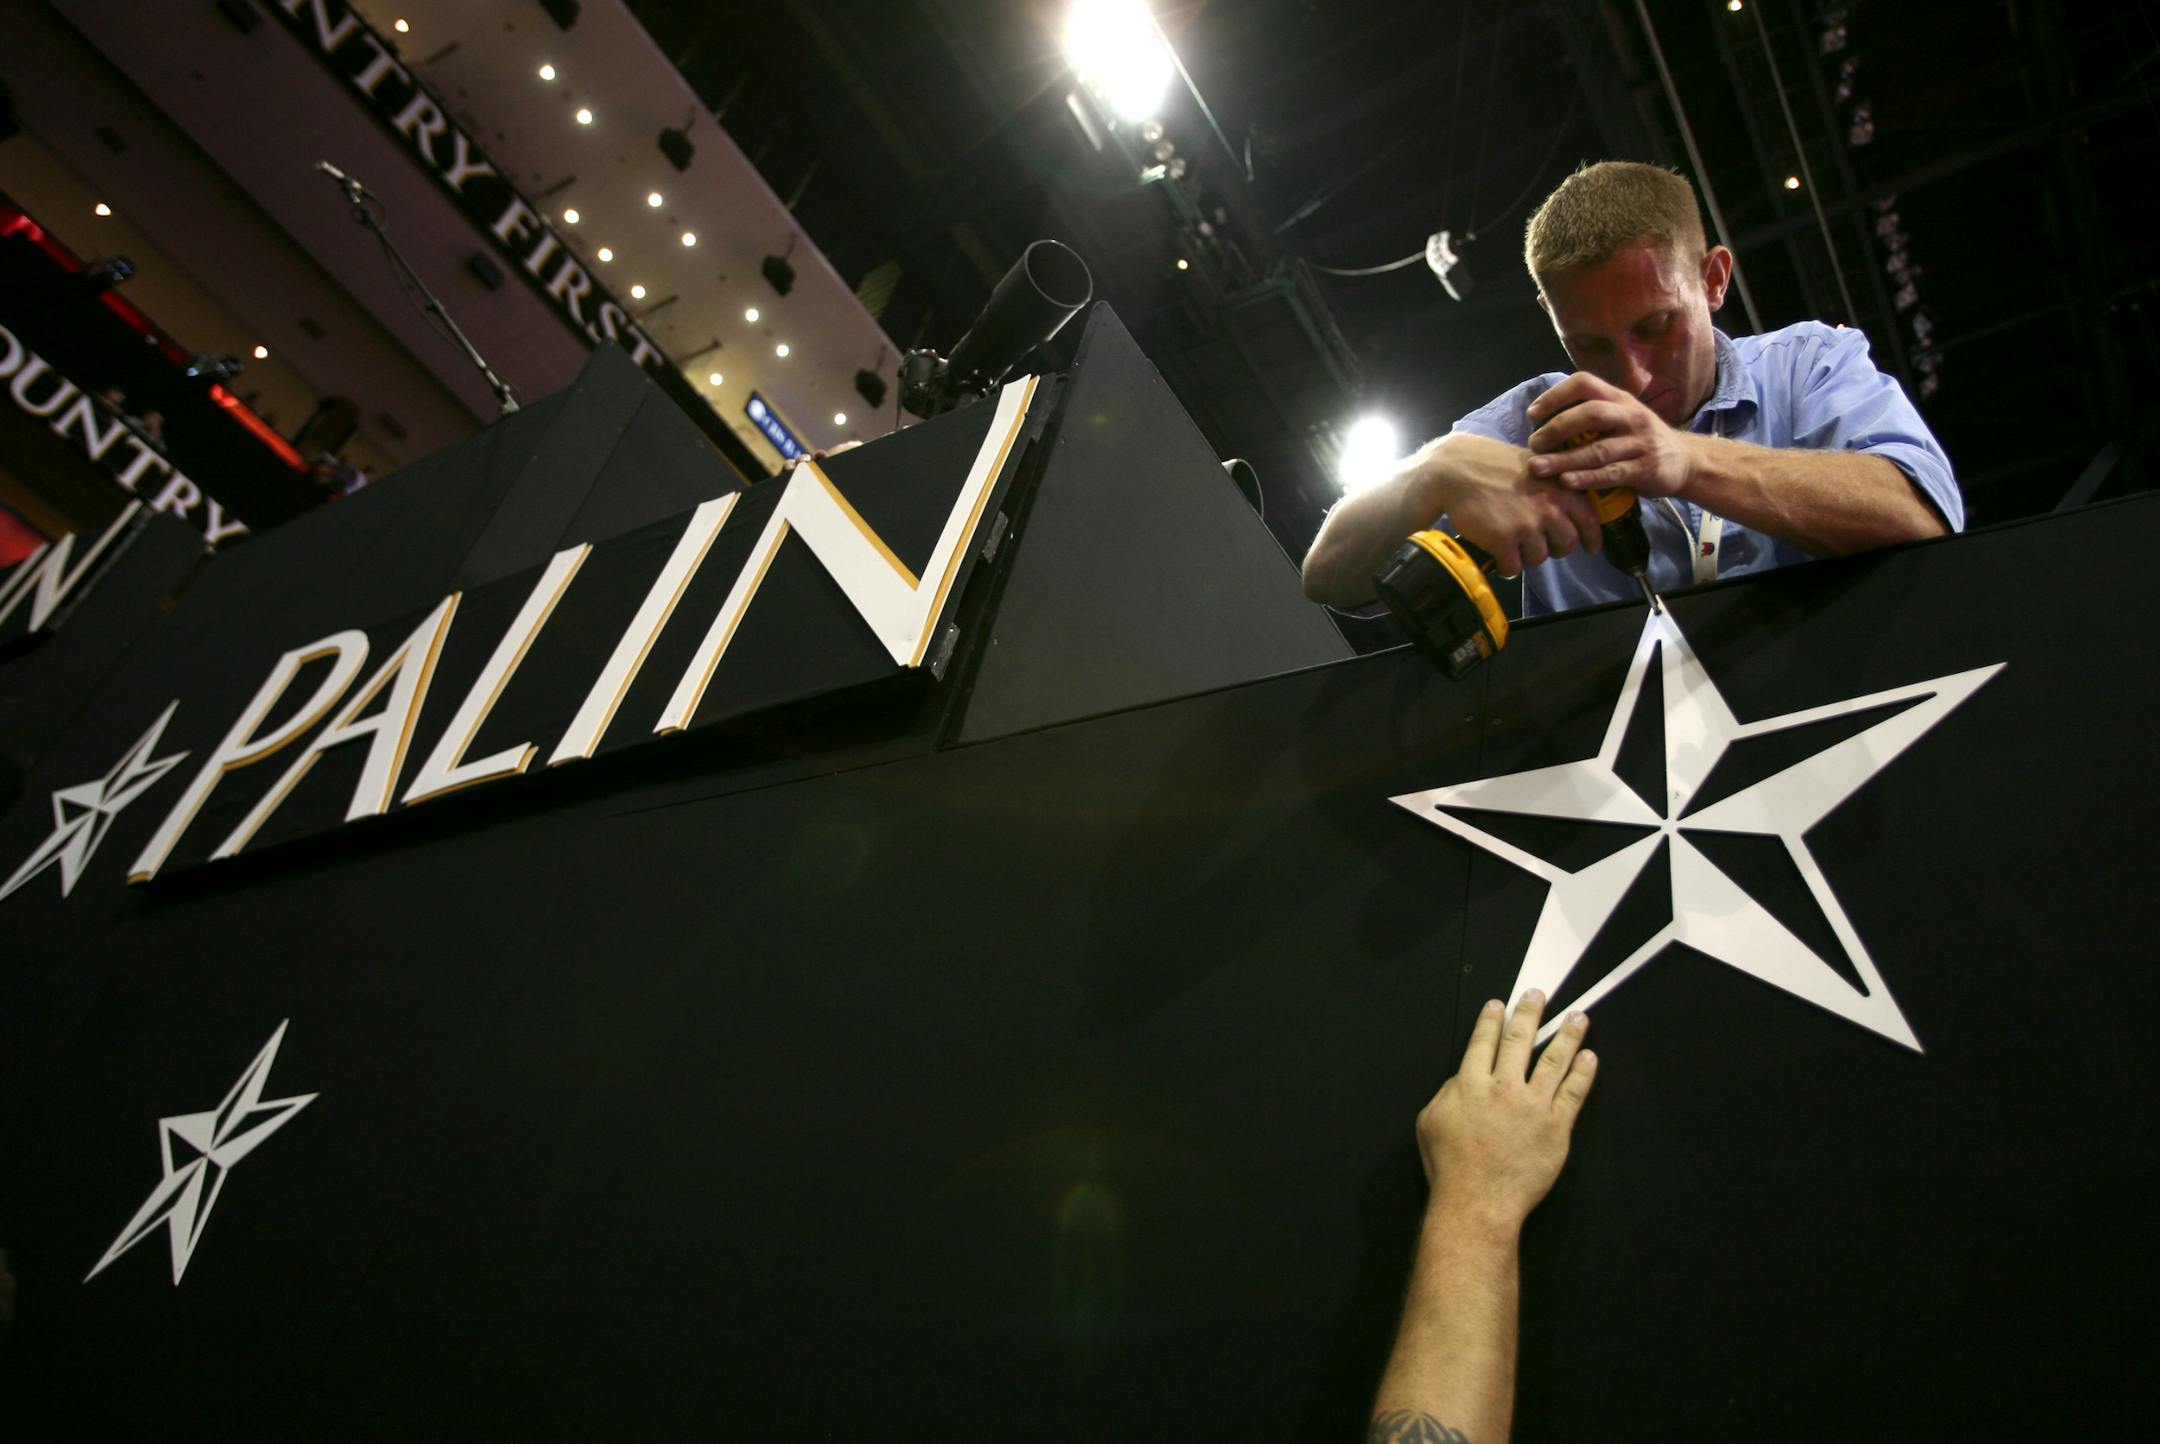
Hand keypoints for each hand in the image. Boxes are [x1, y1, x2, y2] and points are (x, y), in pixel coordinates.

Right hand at [1416, 990, 1596, 1232]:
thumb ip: (1447, 1093)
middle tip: (1538, 995)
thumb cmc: (1450, 1168)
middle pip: (1519, 1041)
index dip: (1492, 1020)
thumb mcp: (1429, 1123)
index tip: (1500, 1004)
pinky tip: (1589, 1056)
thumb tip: (1462, 1080)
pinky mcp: (1557, 1128)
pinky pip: (1574, 1092)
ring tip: (1578, 1017)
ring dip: (1567, 1034)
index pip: (1483, 1042)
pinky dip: (1583, 1072)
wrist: (1478, 1201)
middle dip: (1529, 1013)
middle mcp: (1503, 1088)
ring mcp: (1534, 1106)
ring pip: (1554, 1060)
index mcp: (1470, 1085)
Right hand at [1421, 433, 1602, 576]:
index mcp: (1559, 489)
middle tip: (1535, 543)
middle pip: (1566, 546)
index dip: (1592, 538)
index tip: (1591, 549)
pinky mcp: (1504, 540)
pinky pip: (1513, 568)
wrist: (1456, 470)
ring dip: (1524, 555)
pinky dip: (1505, 565)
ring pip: (1538, 558)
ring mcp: (1527, 525)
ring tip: (1509, 541)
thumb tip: (1566, 511)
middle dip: (1553, 548)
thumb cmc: (1492, 464)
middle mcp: (1549, 508)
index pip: (1588, 520)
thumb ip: (1554, 487)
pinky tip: (1496, 553)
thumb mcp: (1534, 466)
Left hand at [1523, 372, 1699, 498]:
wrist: (1685, 461)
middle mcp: (1631, 416)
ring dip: (1564, 459)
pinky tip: (1566, 482)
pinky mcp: (1645, 469)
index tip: (1533, 414)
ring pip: (1598, 449)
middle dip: (1557, 428)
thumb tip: (1542, 420)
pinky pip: (1612, 473)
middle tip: (1533, 444)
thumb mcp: (1621, 417)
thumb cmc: (1639, 439)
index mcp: (1619, 399)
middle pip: (1591, 414)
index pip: (1585, 383)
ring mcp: (1640, 442)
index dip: (1555, 395)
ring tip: (1537, 467)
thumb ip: (1590, 415)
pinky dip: (1587, 478)